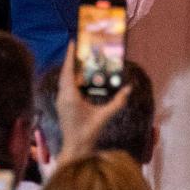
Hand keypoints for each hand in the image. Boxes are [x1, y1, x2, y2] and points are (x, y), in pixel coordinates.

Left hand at [54, 42, 130, 165]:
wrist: (75, 148)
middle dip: (71, 60)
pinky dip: (71, 79)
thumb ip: (117, 103)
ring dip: (71, 70)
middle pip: (65, 73)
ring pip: (64, 80)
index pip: (68, 71)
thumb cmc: (89, 132)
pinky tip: (80, 79)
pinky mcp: (61, 105)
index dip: (70, 56)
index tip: (72, 42)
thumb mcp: (104, 117)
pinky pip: (64, 87)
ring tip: (80, 61)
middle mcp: (63, 96)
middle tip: (79, 49)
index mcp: (70, 96)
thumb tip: (129, 89)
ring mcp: (60, 101)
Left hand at [115, 0, 159, 25]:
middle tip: (123, 28)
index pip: (129, 11)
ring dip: (136, 17)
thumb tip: (113, 1)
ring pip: (144, 10)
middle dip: (130, 22)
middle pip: (137, 14)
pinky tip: (137, 12)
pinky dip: (142, 10)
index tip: (117, 24)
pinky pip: (148, 4)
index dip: (123, 20)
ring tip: (129, 22)